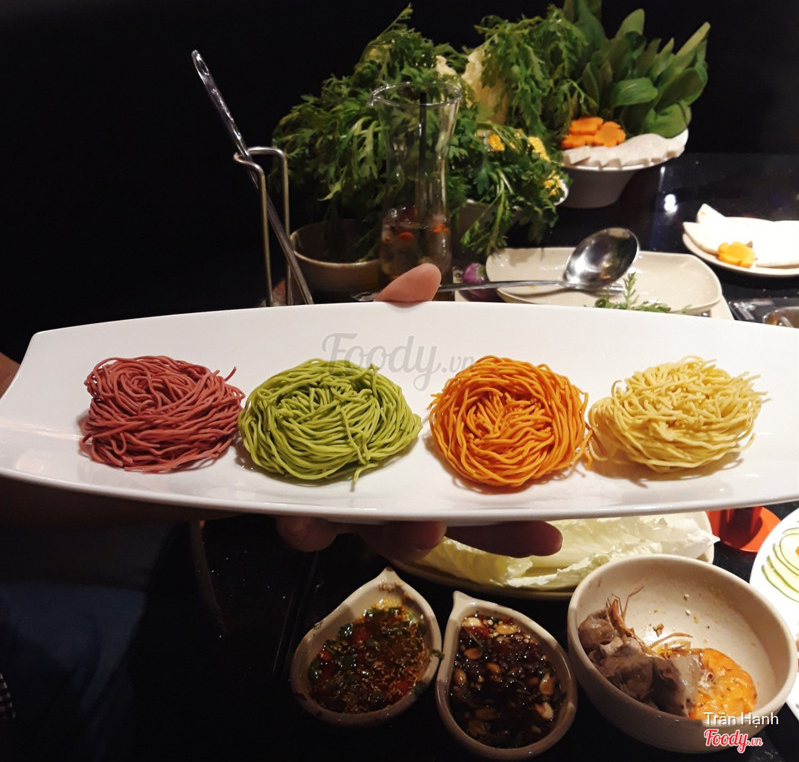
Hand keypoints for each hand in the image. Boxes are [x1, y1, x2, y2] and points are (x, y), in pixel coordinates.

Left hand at [274, 263, 562, 561]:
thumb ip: (387, 313)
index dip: (505, 515)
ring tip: (404, 532)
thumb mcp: (349, 337)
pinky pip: (299, 528)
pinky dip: (304, 526)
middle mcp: (376, 483)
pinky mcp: (287, 511)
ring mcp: (333, 501)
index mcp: (404, 451)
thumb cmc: (308, 372)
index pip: (462, 488)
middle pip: (423, 523)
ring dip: (384, 537)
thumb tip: (427, 278)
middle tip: (456, 536)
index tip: (548, 529)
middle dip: (450, 535)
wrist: (233, 399)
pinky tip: (302, 521)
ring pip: (366, 533)